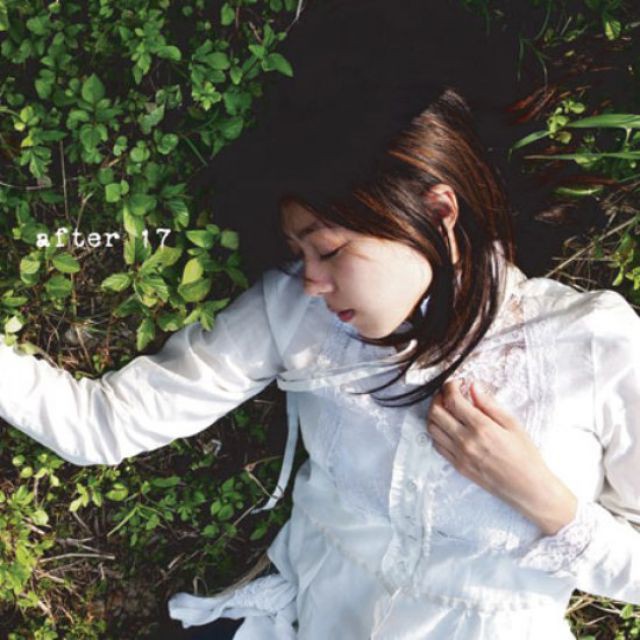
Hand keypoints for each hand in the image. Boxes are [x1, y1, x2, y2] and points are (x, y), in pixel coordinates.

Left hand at [426, 379, 577, 535]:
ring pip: (432, 428)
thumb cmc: (525, 456)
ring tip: (446, 409)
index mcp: (482, 428)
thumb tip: (474, 387)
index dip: (450, 387)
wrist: (528, 488)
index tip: (455, 383)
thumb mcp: (512, 424)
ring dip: (435, 414)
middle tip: (447, 394)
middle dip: (438, 398)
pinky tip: (449, 427)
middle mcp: (466, 441)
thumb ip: (489, 404)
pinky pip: (437, 445)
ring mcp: (459, 455)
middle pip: (436, 413)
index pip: (453, 401)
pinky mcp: (458, 466)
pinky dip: (438, 432)